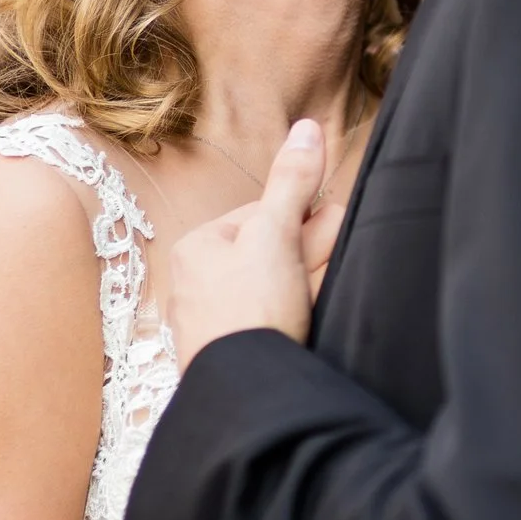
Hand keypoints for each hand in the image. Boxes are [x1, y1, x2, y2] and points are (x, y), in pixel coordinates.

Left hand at [163, 118, 326, 371]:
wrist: (246, 393)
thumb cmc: (252, 307)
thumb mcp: (276, 233)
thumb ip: (293, 181)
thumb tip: (307, 127)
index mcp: (197, 247)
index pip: (265, 215)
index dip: (304, 224)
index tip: (324, 237)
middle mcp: (196, 284)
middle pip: (273, 254)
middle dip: (307, 259)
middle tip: (318, 275)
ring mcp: (213, 324)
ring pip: (277, 289)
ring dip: (306, 289)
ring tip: (308, 305)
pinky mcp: (232, 356)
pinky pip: (273, 323)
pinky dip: (294, 321)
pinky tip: (302, 327)